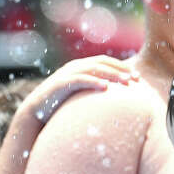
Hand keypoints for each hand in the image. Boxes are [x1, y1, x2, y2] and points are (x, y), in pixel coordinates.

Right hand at [23, 55, 138, 124]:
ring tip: (126, 82)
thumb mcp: (81, 95)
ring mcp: (67, 74)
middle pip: (102, 63)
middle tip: (136, 79)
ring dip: (111, 74)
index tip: (138, 77)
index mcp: (81, 67)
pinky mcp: (60, 84)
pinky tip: (106, 88)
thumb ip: (95, 91)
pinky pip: (80, 80)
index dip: (122, 67)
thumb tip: (116, 98)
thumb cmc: (61, 104)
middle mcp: (75, 67)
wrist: (36, 111)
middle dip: (120, 70)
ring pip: (93, 69)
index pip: (106, 62)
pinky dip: (94, 82)